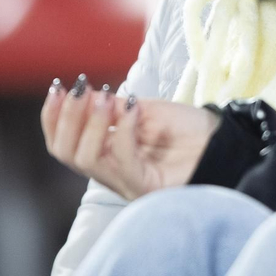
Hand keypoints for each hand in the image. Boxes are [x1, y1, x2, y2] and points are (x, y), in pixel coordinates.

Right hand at [41, 77, 219, 199]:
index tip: (57, 88)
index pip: (64, 144)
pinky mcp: (146, 187)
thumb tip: (84, 96)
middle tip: (80, 91)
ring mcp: (126, 182)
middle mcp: (110, 171)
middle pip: (67, 154)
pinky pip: (124, 162)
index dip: (53, 118)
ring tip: (104, 98)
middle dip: (67, 119)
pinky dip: (122, 132)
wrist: (222, 141)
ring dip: (90, 124)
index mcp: (106, 154)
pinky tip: (131, 110)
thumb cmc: (185, 127)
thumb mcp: (143, 110)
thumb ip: (114, 108)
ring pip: (86, 160)